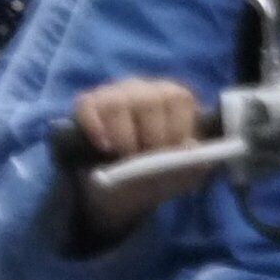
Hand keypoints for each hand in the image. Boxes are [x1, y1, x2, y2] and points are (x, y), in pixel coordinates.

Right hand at [68, 79, 213, 235]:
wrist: (117, 189)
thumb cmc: (156, 174)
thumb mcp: (179, 176)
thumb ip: (192, 165)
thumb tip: (193, 148)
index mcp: (174, 99)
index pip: (178, 98)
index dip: (176, 128)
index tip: (171, 152)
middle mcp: (145, 90)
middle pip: (149, 101)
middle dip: (151, 137)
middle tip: (147, 159)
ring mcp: (114, 94)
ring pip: (117, 105)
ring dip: (123, 137)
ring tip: (124, 156)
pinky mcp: (87, 104)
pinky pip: (88, 108)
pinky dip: (96, 130)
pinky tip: (104, 148)